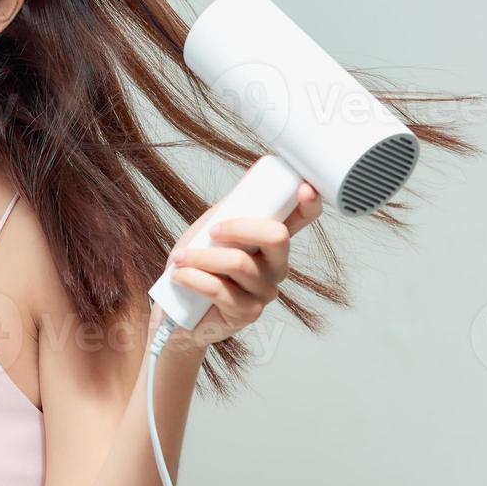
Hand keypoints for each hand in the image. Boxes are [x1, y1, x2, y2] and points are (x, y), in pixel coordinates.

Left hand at [150, 181, 322, 352]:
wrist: (176, 307)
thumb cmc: (198, 266)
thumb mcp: (213, 227)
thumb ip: (234, 206)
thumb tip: (255, 173)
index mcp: (272, 241)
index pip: (303, 219)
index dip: (309, 203)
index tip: (303, 189)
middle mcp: (276, 265)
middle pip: (276, 236)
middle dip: (238, 227)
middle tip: (211, 232)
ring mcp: (265, 290)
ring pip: (239, 262)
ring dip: (201, 257)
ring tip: (181, 257)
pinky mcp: (247, 312)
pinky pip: (220, 288)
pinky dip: (193, 277)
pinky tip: (180, 275)